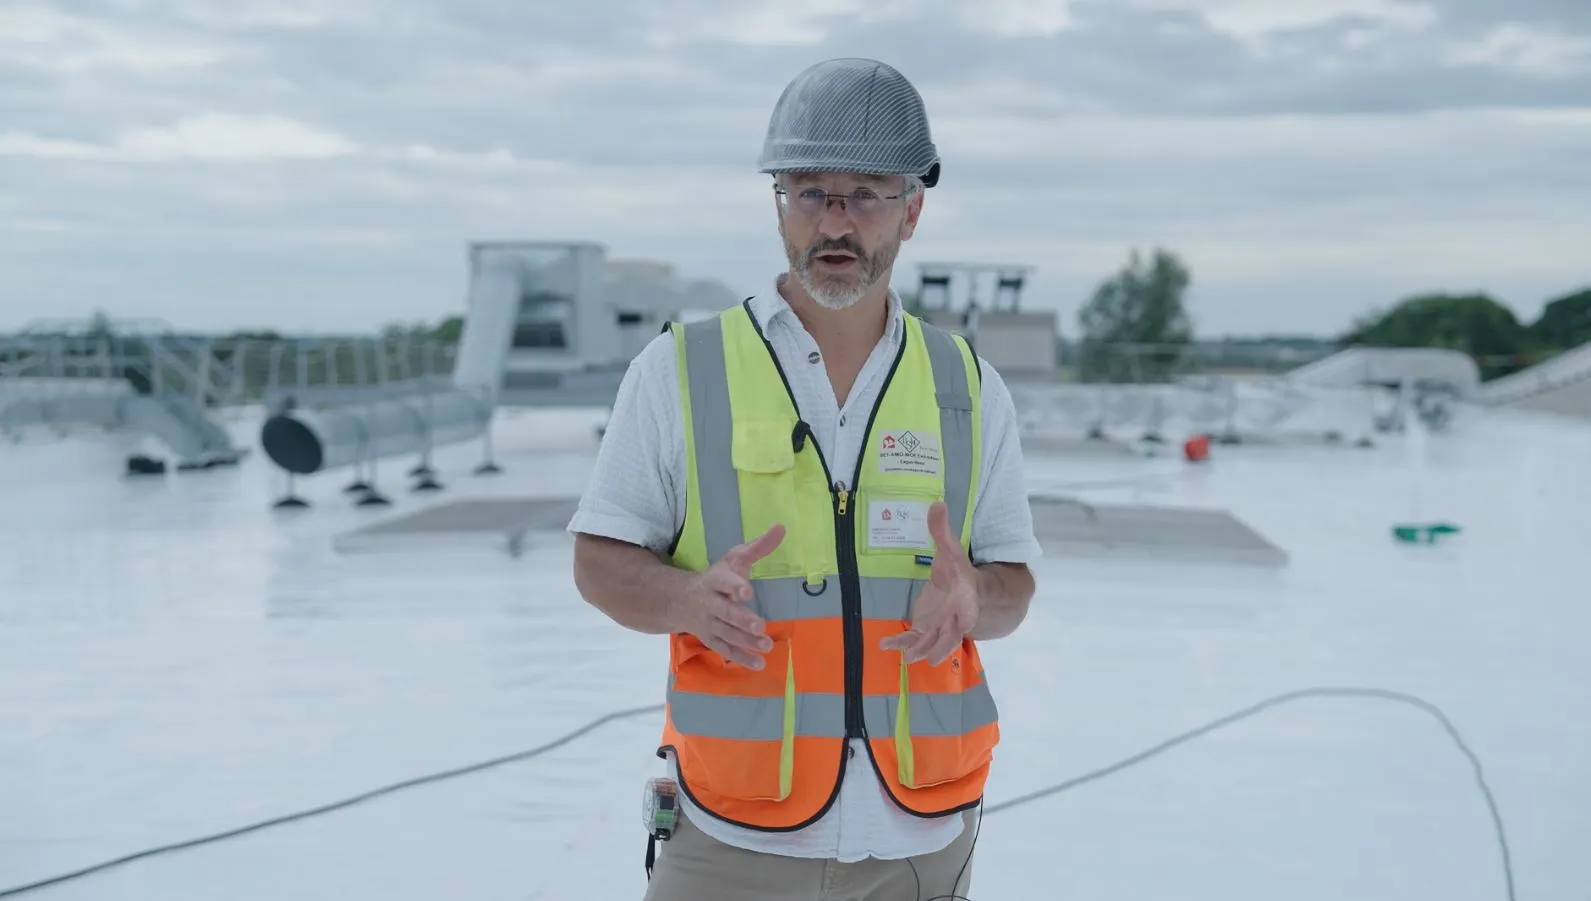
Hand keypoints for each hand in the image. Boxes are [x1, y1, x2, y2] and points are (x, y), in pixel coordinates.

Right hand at [673, 524, 784, 668]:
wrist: (680, 600)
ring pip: (727, 634)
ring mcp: (709, 624)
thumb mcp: (734, 559)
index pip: (724, 582)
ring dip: (746, 642)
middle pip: (725, 612)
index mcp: (715, 581)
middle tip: (760, 626)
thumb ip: (758, 547)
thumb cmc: (716, 578)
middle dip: (742, 620)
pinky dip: (741, 658)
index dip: (735, 586)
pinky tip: (759, 664)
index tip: (748, 591)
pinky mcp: (711, 640)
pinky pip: (725, 651)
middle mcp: (710, 603)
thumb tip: (781, 528)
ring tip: (767, 645)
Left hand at [880, 501, 977, 665]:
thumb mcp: (951, 550)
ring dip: (919, 651)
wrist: (967, 592)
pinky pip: (914, 640)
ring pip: (931, 643)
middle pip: (950, 636)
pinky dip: (901, 644)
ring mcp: (939, 627)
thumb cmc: (958, 571)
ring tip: (907, 659)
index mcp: (966, 600)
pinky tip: (885, 645)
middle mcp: (954, 619)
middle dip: (941, 645)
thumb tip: (937, 503)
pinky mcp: (926, 629)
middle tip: (930, 656)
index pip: (969, 612)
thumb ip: (942, 530)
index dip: (966, 620)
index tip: (966, 625)